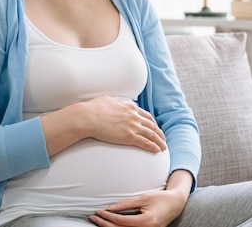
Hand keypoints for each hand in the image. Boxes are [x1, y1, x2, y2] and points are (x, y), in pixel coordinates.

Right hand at [40, 95, 164, 156]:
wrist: (87, 117)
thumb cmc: (93, 109)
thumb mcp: (107, 100)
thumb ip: (115, 101)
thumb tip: (115, 100)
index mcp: (129, 107)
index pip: (146, 115)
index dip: (152, 123)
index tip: (155, 127)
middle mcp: (134, 116)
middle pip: (152, 125)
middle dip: (159, 133)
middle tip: (162, 138)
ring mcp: (132, 126)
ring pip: (151, 134)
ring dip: (159, 141)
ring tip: (163, 147)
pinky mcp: (129, 137)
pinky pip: (145, 142)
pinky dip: (153, 147)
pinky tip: (157, 151)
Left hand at [89, 189, 184, 226]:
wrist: (174, 205)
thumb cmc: (160, 199)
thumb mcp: (143, 198)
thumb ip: (126, 204)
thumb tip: (110, 207)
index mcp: (146, 222)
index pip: (121, 221)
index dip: (108, 216)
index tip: (98, 211)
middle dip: (104, 224)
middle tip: (93, 217)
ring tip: (98, 221)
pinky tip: (109, 225)